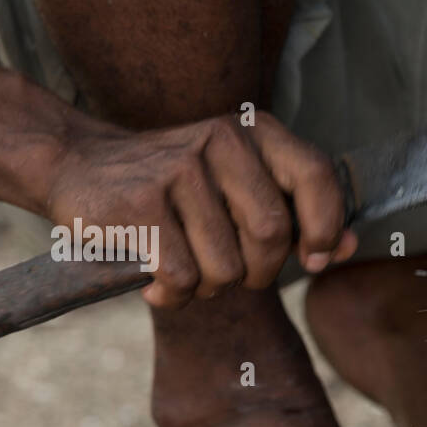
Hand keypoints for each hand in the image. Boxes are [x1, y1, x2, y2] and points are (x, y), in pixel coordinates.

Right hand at [46, 110, 356, 306]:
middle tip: (236, 275)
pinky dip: (174, 295)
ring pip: (227, 265)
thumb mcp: (239, 184)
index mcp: (253, 131)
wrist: (75, 165)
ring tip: (188, 272)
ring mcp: (177, 169)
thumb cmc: (174, 188)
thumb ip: (297, 212)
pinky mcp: (138, 203)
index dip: (326, 228)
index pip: (317, 177)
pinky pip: (183, 276)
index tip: (315, 259)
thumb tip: (351, 248)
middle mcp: (220, 140)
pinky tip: (156, 284)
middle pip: (272, 233)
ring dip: (210, 288)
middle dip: (261, 272)